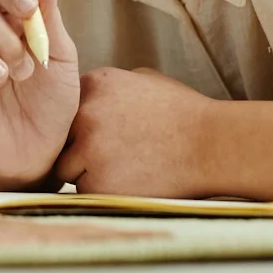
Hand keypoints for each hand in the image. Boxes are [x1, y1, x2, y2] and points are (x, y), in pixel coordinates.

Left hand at [54, 68, 215, 197]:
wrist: (210, 145)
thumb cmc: (182, 113)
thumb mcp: (144, 80)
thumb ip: (109, 87)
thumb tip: (86, 95)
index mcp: (95, 84)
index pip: (65, 106)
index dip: (81, 123)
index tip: (102, 131)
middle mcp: (85, 114)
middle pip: (62, 138)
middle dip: (78, 147)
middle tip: (112, 153)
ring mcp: (89, 149)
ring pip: (68, 168)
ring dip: (87, 172)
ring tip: (124, 168)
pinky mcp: (98, 183)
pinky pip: (84, 192)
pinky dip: (102, 192)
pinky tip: (130, 182)